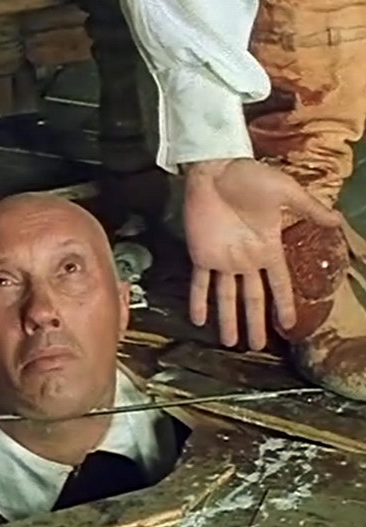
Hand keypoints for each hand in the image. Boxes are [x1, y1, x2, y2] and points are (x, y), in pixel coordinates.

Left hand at [183, 158, 340, 349]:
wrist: (216, 169)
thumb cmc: (251, 178)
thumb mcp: (286, 193)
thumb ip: (309, 209)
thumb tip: (339, 221)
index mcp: (268, 248)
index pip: (279, 284)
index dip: (284, 304)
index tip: (289, 325)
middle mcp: (246, 260)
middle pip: (252, 298)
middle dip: (254, 322)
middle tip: (254, 347)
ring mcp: (223, 259)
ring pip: (226, 296)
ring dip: (227, 319)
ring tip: (229, 342)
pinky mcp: (201, 255)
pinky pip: (199, 283)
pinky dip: (198, 301)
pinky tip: (198, 320)